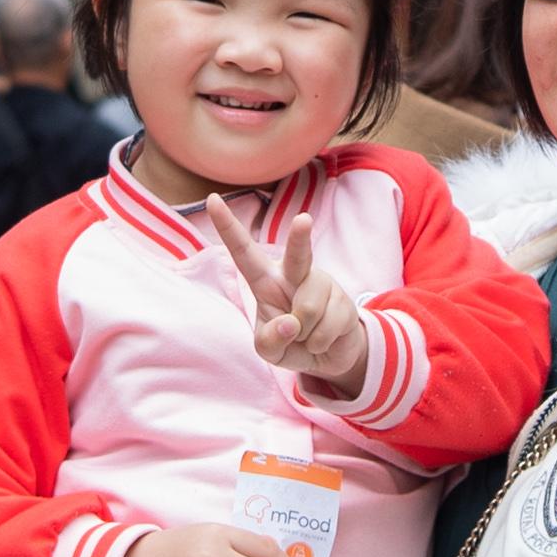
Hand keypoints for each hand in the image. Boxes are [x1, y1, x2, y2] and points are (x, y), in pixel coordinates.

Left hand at [212, 196, 371, 397]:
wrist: (328, 356)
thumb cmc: (290, 342)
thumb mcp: (269, 349)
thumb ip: (269, 340)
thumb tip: (291, 323)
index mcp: (266, 280)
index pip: (243, 251)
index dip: (227, 226)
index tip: (211, 200)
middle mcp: (295, 275)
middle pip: (298, 255)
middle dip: (301, 238)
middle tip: (303, 220)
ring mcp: (322, 285)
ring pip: (307, 310)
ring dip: (304, 335)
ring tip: (307, 335)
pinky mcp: (344, 301)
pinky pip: (326, 328)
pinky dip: (319, 343)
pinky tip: (323, 339)